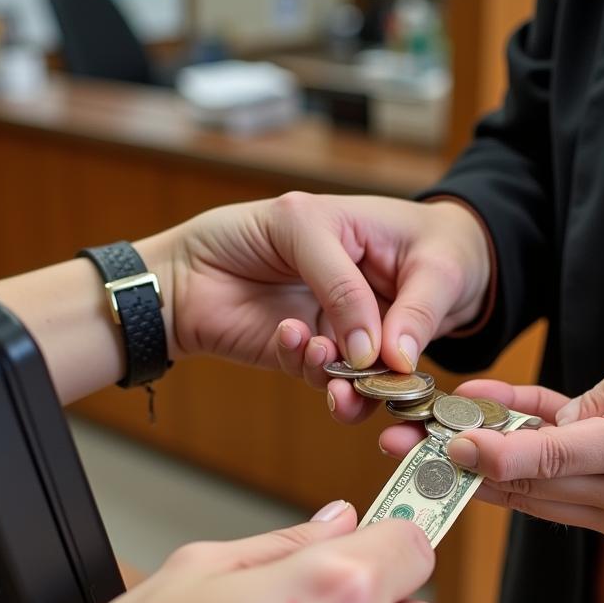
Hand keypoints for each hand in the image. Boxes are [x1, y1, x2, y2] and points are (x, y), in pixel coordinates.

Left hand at [162, 193, 488, 419]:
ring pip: (365, 370)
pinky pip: (324, 375)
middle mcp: (363, 298)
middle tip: (380, 377)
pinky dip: (314, 365)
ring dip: (354, 378)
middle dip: (391, 368)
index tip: (401, 351)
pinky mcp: (305, 360)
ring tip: (332, 364)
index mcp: (380, 258)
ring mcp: (334, 330)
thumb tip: (375, 350)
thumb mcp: (303, 224)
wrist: (180, 273)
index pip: (423, 295)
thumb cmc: (245, 231)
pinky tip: (296, 339)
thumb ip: (343, 283)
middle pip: (399, 344)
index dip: (419, 325)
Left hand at [379, 323, 603, 551]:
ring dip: (490, 476)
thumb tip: (503, 434)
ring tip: (436, 449)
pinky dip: (533, 473)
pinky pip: (568, 497)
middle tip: (412, 447)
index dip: (485, 454)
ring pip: (542, 499)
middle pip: (532, 487)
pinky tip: (495, 442)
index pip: (543, 460)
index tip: (443, 443)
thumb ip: (570, 408)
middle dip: (468, 468)